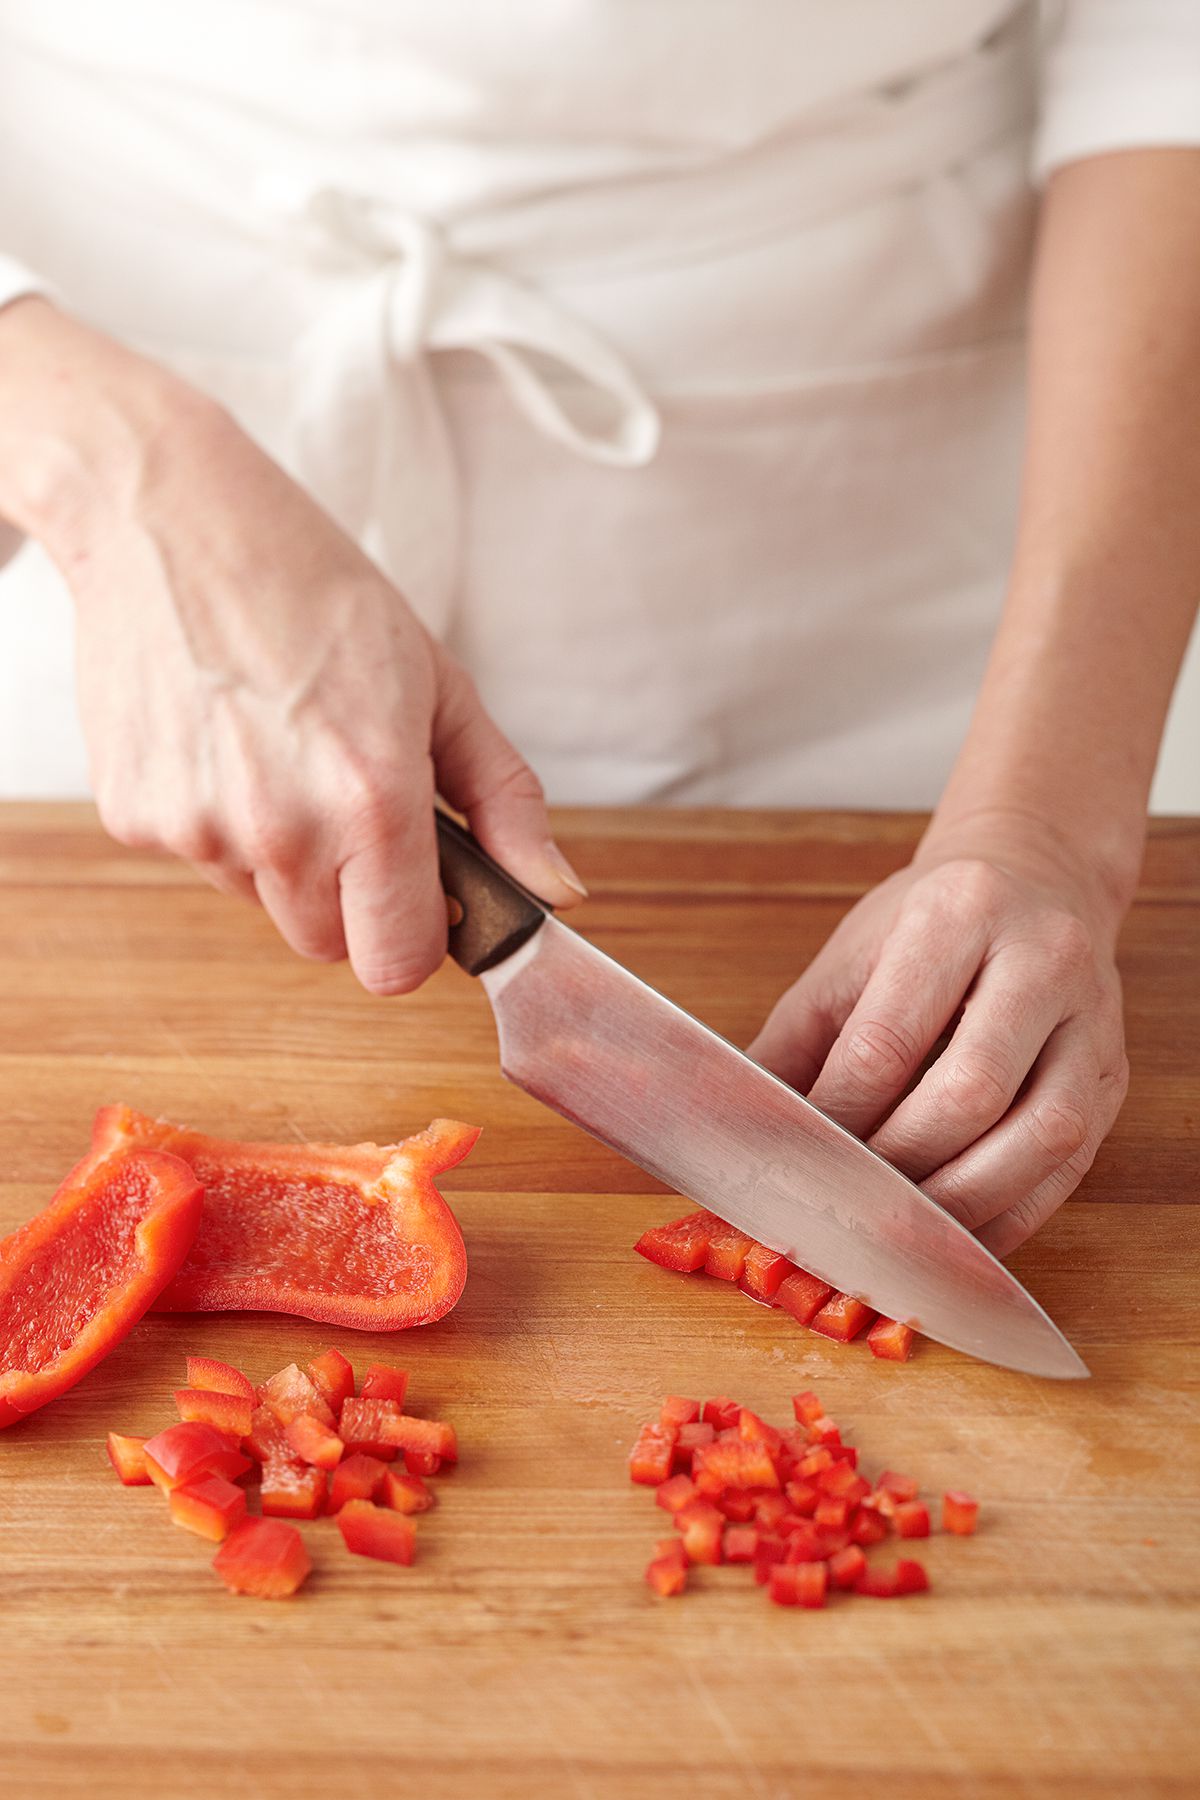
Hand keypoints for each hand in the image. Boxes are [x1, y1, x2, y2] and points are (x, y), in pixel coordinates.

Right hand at [0, 299, 584, 991]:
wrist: (172, 518)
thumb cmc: (316, 591)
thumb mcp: (440, 685)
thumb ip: (505, 801)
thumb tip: (557, 893)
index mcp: (372, 800)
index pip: (397, 965)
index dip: (415, 934)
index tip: (418, 888)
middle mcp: (280, 830)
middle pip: (329, 945)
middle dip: (350, 896)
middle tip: (347, 795)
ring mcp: (198, 829)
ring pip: (263, 903)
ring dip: (282, 856)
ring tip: (279, 749)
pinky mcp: (135, 817)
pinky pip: (199, 860)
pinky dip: (217, 821)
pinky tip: (223, 738)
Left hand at [747, 839, 1129, 1255]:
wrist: (1036, 877)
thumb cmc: (927, 923)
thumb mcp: (848, 959)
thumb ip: (793, 1045)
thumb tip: (735, 1132)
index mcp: (959, 913)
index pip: (888, 1039)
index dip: (838, 1115)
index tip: (797, 1158)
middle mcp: (1042, 959)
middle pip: (969, 1093)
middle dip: (897, 1165)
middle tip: (843, 1202)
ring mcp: (1093, 1022)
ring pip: (1040, 1136)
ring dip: (960, 1203)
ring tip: (896, 1232)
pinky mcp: (1114, 1076)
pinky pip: (1070, 1169)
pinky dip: (1007, 1215)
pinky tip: (952, 1237)